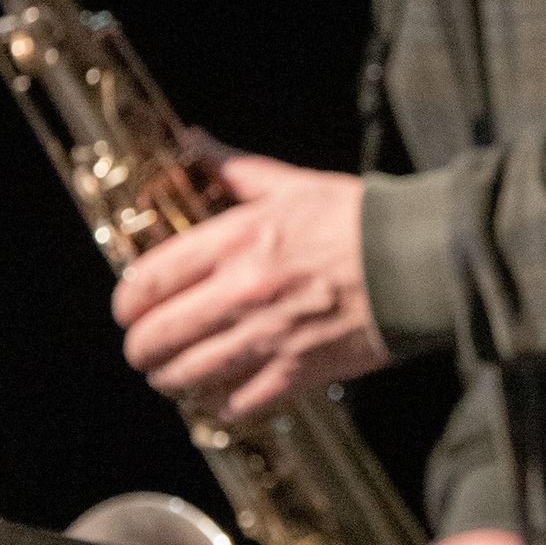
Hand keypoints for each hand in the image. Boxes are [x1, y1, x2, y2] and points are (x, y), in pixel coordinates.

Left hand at [111, 147, 387, 417]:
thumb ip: (233, 168)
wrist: (419, 261)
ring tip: (169, 377)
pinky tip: (219, 397)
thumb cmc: (358, 219)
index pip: (148, 280)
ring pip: (189, 374)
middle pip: (158, 335)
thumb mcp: (291, 184)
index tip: (128, 309)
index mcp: (235, 240)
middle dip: (140, 347)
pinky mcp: (298, 371)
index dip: (126, 302)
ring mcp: (267, 336)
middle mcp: (241, 291)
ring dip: (169, 379)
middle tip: (143, 349)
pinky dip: (221, 404)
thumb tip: (193, 140)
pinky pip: (240, 401)